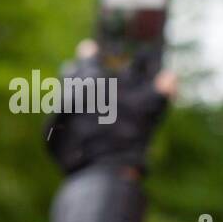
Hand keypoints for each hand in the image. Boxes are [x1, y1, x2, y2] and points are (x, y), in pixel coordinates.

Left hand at [44, 40, 176, 174]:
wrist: (103, 173)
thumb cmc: (130, 139)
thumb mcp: (149, 113)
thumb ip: (160, 92)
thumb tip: (172, 76)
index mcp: (93, 83)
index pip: (89, 60)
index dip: (90, 54)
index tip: (88, 48)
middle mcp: (70, 95)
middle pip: (70, 75)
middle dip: (76, 71)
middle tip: (76, 67)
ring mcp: (57, 115)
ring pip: (62, 97)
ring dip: (70, 95)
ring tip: (76, 96)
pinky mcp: (51, 136)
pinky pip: (58, 123)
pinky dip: (67, 122)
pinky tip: (76, 128)